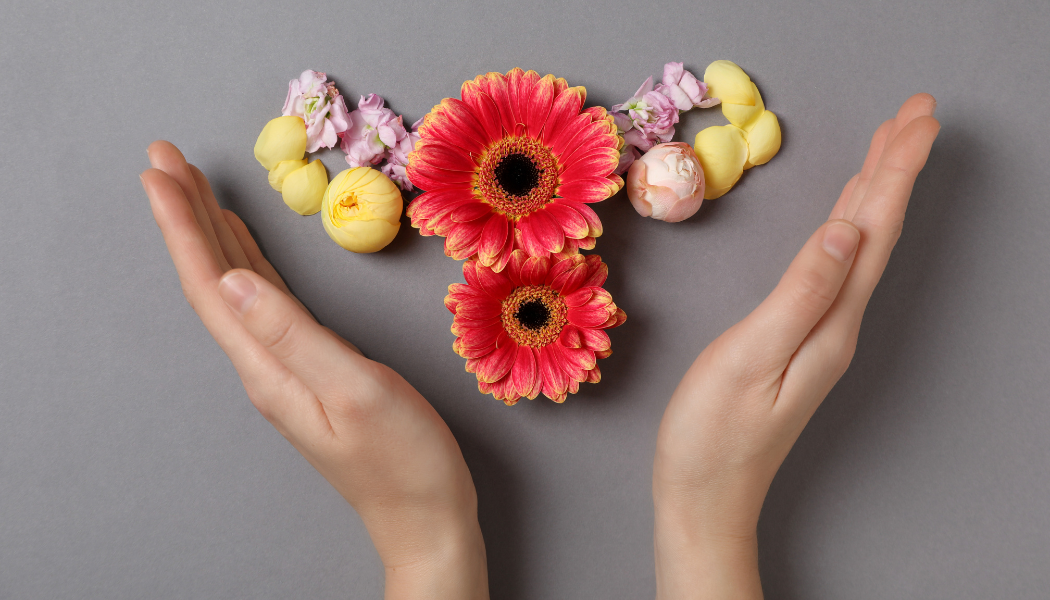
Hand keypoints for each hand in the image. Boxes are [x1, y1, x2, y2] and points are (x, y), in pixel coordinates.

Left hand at [140, 141, 487, 599]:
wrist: (425, 514)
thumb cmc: (403, 459)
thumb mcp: (355, 390)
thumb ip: (295, 334)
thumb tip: (237, 280)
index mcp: (269, 366)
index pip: (211, 284)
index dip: (183, 225)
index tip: (161, 171)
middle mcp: (265, 365)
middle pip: (213, 280)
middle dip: (187, 216)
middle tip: (166, 158)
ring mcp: (285, 368)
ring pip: (236, 288)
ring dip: (212, 235)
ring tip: (195, 189)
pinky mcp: (310, 369)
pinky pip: (265, 303)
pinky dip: (249, 264)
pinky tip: (244, 249)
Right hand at [652, 94, 940, 598]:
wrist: (704, 494)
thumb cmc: (712, 433)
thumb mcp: (750, 356)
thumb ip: (800, 292)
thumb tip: (845, 230)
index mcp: (831, 320)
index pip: (873, 229)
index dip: (895, 170)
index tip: (917, 118)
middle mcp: (838, 322)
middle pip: (878, 231)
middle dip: (898, 167)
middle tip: (918, 111)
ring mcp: (822, 332)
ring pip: (861, 245)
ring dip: (879, 191)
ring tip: (891, 146)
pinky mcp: (800, 338)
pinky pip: (838, 266)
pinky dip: (850, 227)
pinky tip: (847, 215)